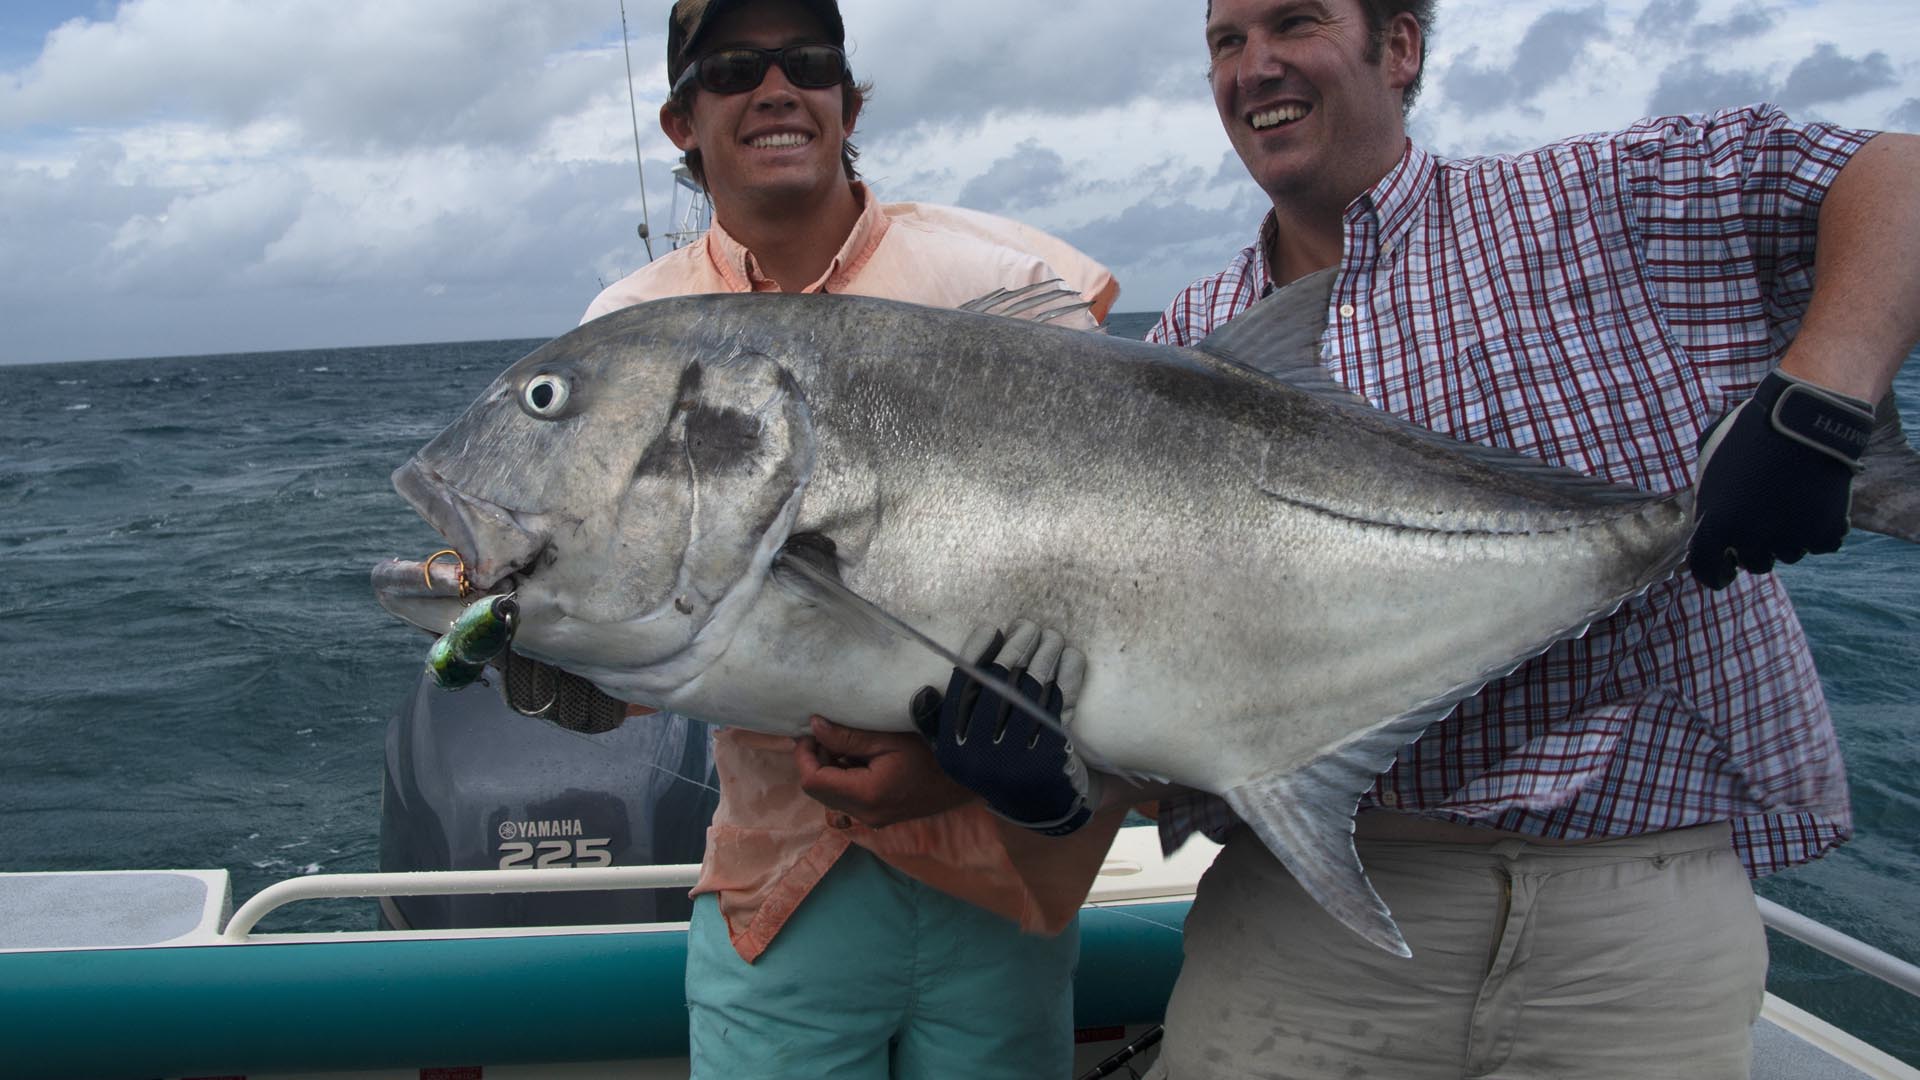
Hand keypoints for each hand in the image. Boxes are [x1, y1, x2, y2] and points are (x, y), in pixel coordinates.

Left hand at [794, 717, 974, 827]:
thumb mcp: (887, 739)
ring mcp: (871, 820)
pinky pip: (846, 800)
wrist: (963, 779)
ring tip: (846, 744)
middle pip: (817, 791)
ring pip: (830, 796)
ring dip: (829, 770)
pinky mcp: (878, 818)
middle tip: (825, 734)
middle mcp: (864, 814)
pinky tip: (859, 759)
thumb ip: (847, 737)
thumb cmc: (931, 753)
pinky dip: (843, 779)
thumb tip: (814, 727)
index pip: (813, 781)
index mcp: (865, 795)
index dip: (804, 755)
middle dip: (814, 761)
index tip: (809, 732)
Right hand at [913, 620, 1099, 835]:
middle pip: (998, 686)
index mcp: (953, 751)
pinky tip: (1069, 658)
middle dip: (1015, 648)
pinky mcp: (1051, 760)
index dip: (976, 654)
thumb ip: (938, 725)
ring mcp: (1017, 760)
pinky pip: (1059, 706)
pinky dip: (1065, 678)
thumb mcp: (959, 754)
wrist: (1040, 808)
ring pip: (1030, 691)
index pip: (962, 690)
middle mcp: (980, 758)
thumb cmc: (996, 767)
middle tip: (1027, 626)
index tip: (990, 629)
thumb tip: (923, 692)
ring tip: (1049, 636)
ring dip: (1043, 656)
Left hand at [1688, 370, 1873, 589]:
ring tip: (1790, 507)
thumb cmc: (1751, 431)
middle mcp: (1752, 539)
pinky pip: (1821, 545)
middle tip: (1762, 527)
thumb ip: (1707, 488)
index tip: (1723, 571)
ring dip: (1787, 539)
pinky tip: (1816, 508)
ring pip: (1788, 555)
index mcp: (1717, 524)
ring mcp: (1792, 538)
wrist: (1805, 417)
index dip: (1714, 572)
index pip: (1707, 570)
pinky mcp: (1826, 532)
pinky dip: (1819, 531)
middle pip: (1754, 564)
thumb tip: (1706, 507)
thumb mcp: (1711, 456)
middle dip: (1754, 549)